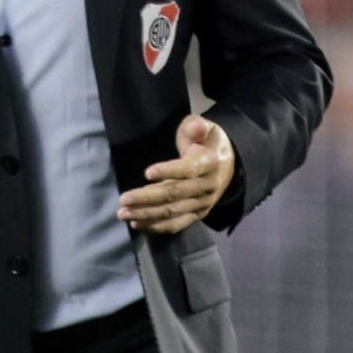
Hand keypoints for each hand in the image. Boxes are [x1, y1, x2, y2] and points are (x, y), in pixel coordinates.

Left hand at [120, 114, 233, 236]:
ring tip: (124, 213)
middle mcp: (208, 186)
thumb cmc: (206, 142)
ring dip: (147, 214)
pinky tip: (136, 223)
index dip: (169, 171)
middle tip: (124, 199)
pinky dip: (156, 226)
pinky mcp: (197, 214)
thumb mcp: (206, 128)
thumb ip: (197, 126)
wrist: (228, 165)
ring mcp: (203, 203)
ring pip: (173, 212)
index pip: (189, 169)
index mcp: (211, 163)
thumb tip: (197, 128)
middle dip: (148, 198)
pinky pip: (177, 224)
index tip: (147, 173)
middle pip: (176, 194)